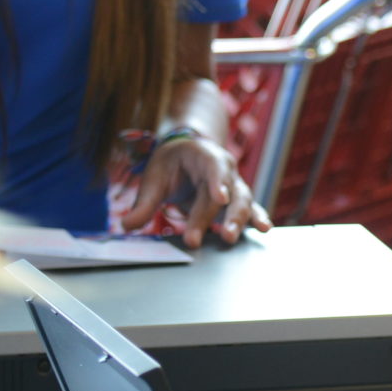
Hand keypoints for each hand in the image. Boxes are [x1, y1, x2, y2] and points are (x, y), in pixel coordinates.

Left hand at [121, 132, 271, 247]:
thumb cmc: (171, 164)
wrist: (187, 153)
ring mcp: (234, 184)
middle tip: (220, 235)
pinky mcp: (237, 199)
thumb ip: (144, 203)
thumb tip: (127, 226)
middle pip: (229, 192)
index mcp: (204, 155)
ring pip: (243, 201)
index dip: (219, 182)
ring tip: (232, 237)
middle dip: (222, 215)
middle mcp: (225, 169)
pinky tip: (264, 229)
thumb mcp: (155, 177)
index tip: (220, 198)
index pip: (214, 167)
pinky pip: (250, 208)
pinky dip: (257, 218)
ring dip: (239, 220)